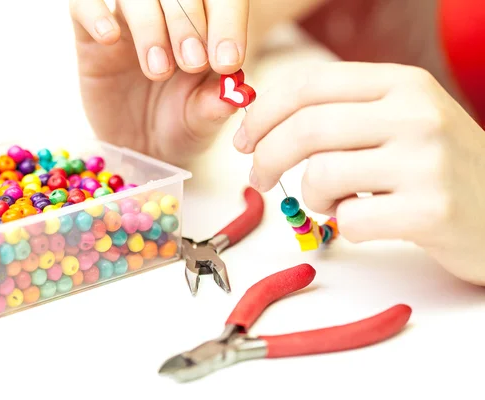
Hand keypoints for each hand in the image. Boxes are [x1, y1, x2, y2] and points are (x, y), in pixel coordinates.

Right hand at [69, 0, 249, 165]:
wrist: (142, 147)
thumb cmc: (180, 124)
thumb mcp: (202, 119)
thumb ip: (216, 103)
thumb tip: (237, 92)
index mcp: (205, 23)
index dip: (227, 21)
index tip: (227, 62)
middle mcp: (167, 13)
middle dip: (188, 22)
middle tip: (192, 64)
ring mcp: (127, 21)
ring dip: (149, 25)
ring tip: (158, 70)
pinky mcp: (90, 36)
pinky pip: (82, 4)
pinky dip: (95, 13)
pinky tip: (110, 39)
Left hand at [235, 62, 484, 284]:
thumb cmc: (438, 167)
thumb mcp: (400, 120)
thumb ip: (343, 114)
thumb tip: (264, 125)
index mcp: (402, 83)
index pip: (310, 84)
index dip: (263, 113)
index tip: (245, 139)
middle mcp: (415, 114)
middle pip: (306, 128)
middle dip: (266, 157)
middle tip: (258, 179)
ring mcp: (425, 161)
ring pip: (321, 175)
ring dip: (313, 197)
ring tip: (336, 202)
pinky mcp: (430, 210)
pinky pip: (350, 219)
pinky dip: (344, 226)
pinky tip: (367, 221)